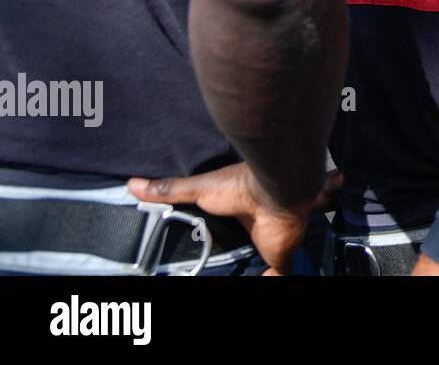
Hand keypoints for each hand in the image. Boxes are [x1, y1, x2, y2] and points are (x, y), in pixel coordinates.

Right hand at [129, 162, 342, 274]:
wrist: (275, 192)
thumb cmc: (238, 186)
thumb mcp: (197, 188)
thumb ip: (169, 191)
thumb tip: (131, 185)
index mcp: (235, 213)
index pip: (223, 231)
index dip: (214, 242)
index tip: (199, 254)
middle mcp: (253, 229)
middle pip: (240, 250)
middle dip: (231, 261)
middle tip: (210, 272)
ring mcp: (267, 244)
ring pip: (258, 264)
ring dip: (247, 271)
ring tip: (229, 278)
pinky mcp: (278, 258)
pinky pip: (278, 275)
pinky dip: (270, 280)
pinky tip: (258, 281)